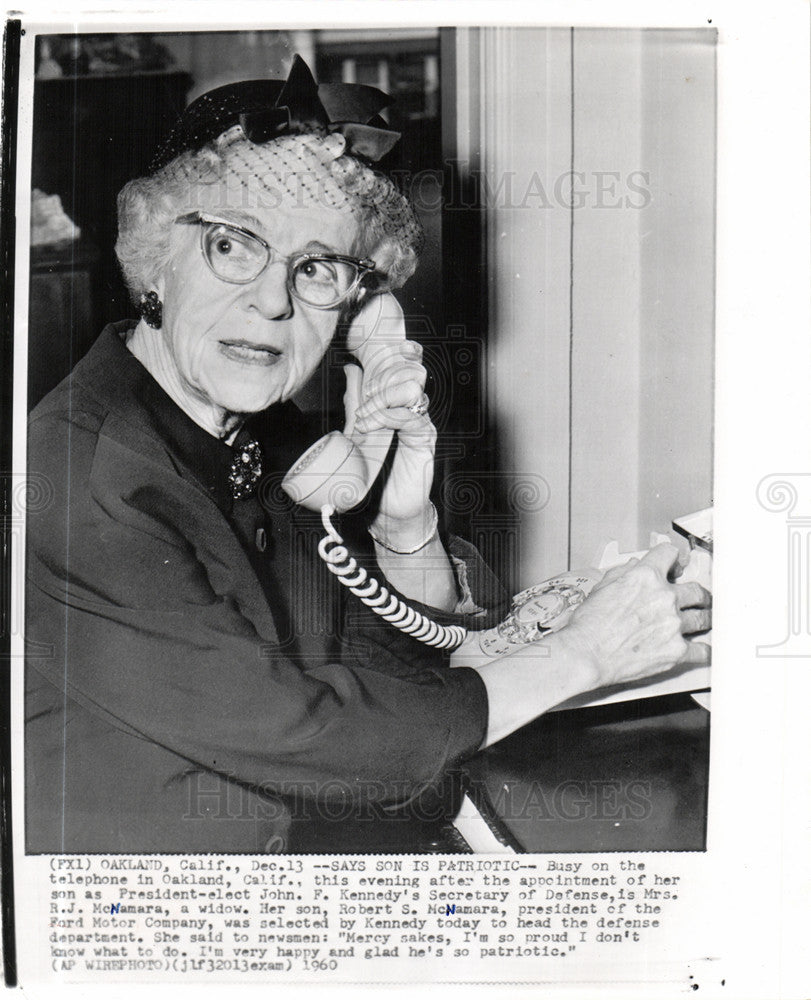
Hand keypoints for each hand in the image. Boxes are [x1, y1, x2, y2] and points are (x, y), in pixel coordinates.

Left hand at [343, 328, 436, 543]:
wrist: (388, 510)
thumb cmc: (376, 473)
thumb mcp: (359, 430)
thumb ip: (356, 401)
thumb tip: (351, 369)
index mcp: (400, 402)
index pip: (406, 366)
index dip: (401, 351)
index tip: (384, 346)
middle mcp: (413, 409)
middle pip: (412, 371)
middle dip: (385, 375)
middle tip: (364, 395)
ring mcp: (421, 422)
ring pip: (412, 389)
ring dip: (383, 396)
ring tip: (364, 415)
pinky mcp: (425, 439)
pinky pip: (411, 416)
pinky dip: (388, 415)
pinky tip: (371, 424)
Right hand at [562, 543, 710, 689]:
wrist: (587, 653)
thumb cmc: (589, 624)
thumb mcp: (601, 588)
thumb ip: (622, 574)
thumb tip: (633, 567)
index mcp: (646, 577)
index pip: (670, 554)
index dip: (672, 559)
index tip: (676, 565)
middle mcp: (664, 597)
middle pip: (696, 589)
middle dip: (697, 593)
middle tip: (699, 598)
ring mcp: (674, 624)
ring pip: (703, 617)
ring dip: (703, 618)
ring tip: (703, 620)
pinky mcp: (677, 650)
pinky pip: (701, 650)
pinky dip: (703, 651)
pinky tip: (702, 650)